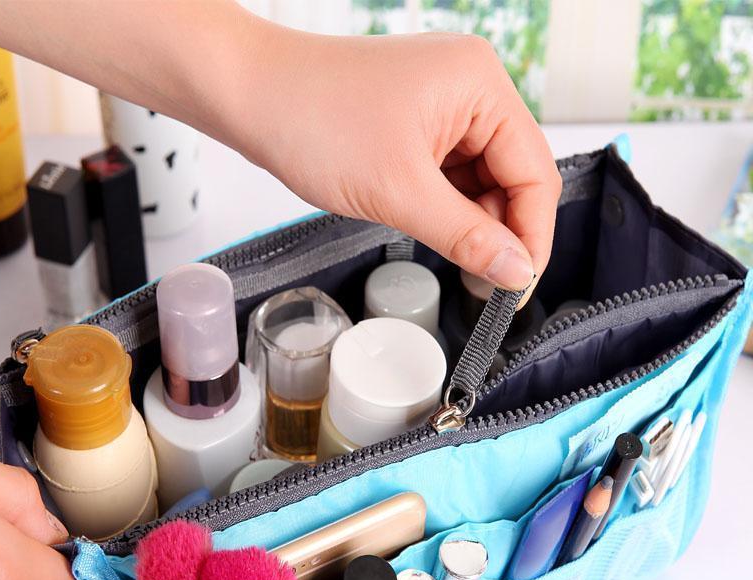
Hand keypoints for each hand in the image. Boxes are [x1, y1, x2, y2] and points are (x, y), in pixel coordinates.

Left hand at [218, 24, 560, 293]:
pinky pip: (451, 176)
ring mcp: (445, 106)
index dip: (532, 236)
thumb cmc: (314, 121)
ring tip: (456, 259)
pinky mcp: (420, 125)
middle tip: (487, 285)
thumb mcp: (399, 192)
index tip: (518, 286)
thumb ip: (466, 237)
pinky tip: (433, 230)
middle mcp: (471, 89)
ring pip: (482, 180)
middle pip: (513, 176)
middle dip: (501, 232)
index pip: (535, 171)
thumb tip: (516, 272)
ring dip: (472, 224)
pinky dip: (447, 209)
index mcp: (480, 86)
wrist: (251, 96)